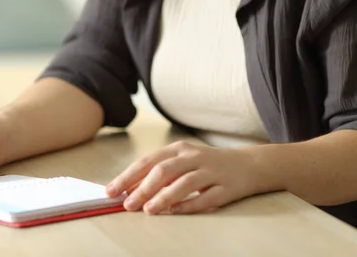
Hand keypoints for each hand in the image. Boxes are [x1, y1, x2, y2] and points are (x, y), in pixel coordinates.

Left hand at [106, 141, 260, 214]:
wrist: (249, 164)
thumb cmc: (206, 165)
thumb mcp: (182, 162)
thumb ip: (158, 174)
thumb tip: (128, 190)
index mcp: (178, 149)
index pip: (148, 161)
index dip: (128, 176)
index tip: (111, 190)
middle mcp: (193, 157)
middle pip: (164, 170)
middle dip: (143, 188)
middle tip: (127, 204)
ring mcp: (211, 171)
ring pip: (184, 182)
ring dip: (164, 197)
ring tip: (148, 210)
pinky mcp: (226, 187)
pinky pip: (206, 198)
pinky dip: (189, 206)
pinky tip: (175, 213)